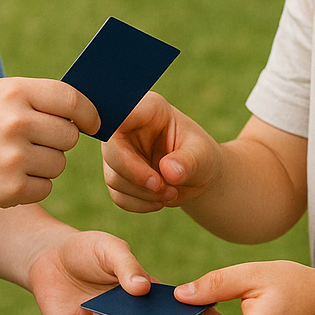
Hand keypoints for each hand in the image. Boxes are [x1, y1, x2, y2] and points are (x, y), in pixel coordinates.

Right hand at [0, 77, 98, 208]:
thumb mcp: (3, 96)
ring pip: (59, 163)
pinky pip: (46, 188)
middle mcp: (15, 123)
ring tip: (16, 158)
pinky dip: (34, 186)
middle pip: (69, 135)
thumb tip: (91, 113)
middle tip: (35, 141)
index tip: (92, 123)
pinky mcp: (10, 189)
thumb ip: (43, 98)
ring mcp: (12, 158)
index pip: (71, 100)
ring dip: (46, 164)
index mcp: (15, 93)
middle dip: (59, 140)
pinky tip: (10, 176)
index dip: (88, 113)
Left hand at [29, 230, 153, 314]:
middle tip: (124, 310)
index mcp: (139, 296)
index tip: (160, 310)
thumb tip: (143, 289)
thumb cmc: (88, 250)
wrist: (52, 254)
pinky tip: (82, 311)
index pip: (160, 313)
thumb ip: (127, 266)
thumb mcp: (110, 249)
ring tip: (99, 309)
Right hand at [101, 92, 221, 211]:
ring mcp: (120, 152)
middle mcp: (127, 128)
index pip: (120, 116)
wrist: (198, 175)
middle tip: (165, 189)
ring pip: (114, 176)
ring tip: (171, 193)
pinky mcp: (118, 174)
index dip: (121, 141)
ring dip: (142, 193)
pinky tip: (159, 202)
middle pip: (112, 151)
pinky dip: (138, 204)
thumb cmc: (201, 155)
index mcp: (147, 110)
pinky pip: (117, 194)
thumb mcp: (202, 155)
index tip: (149, 169)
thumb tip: (168, 171)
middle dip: (138, 177)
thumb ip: (187, 161)